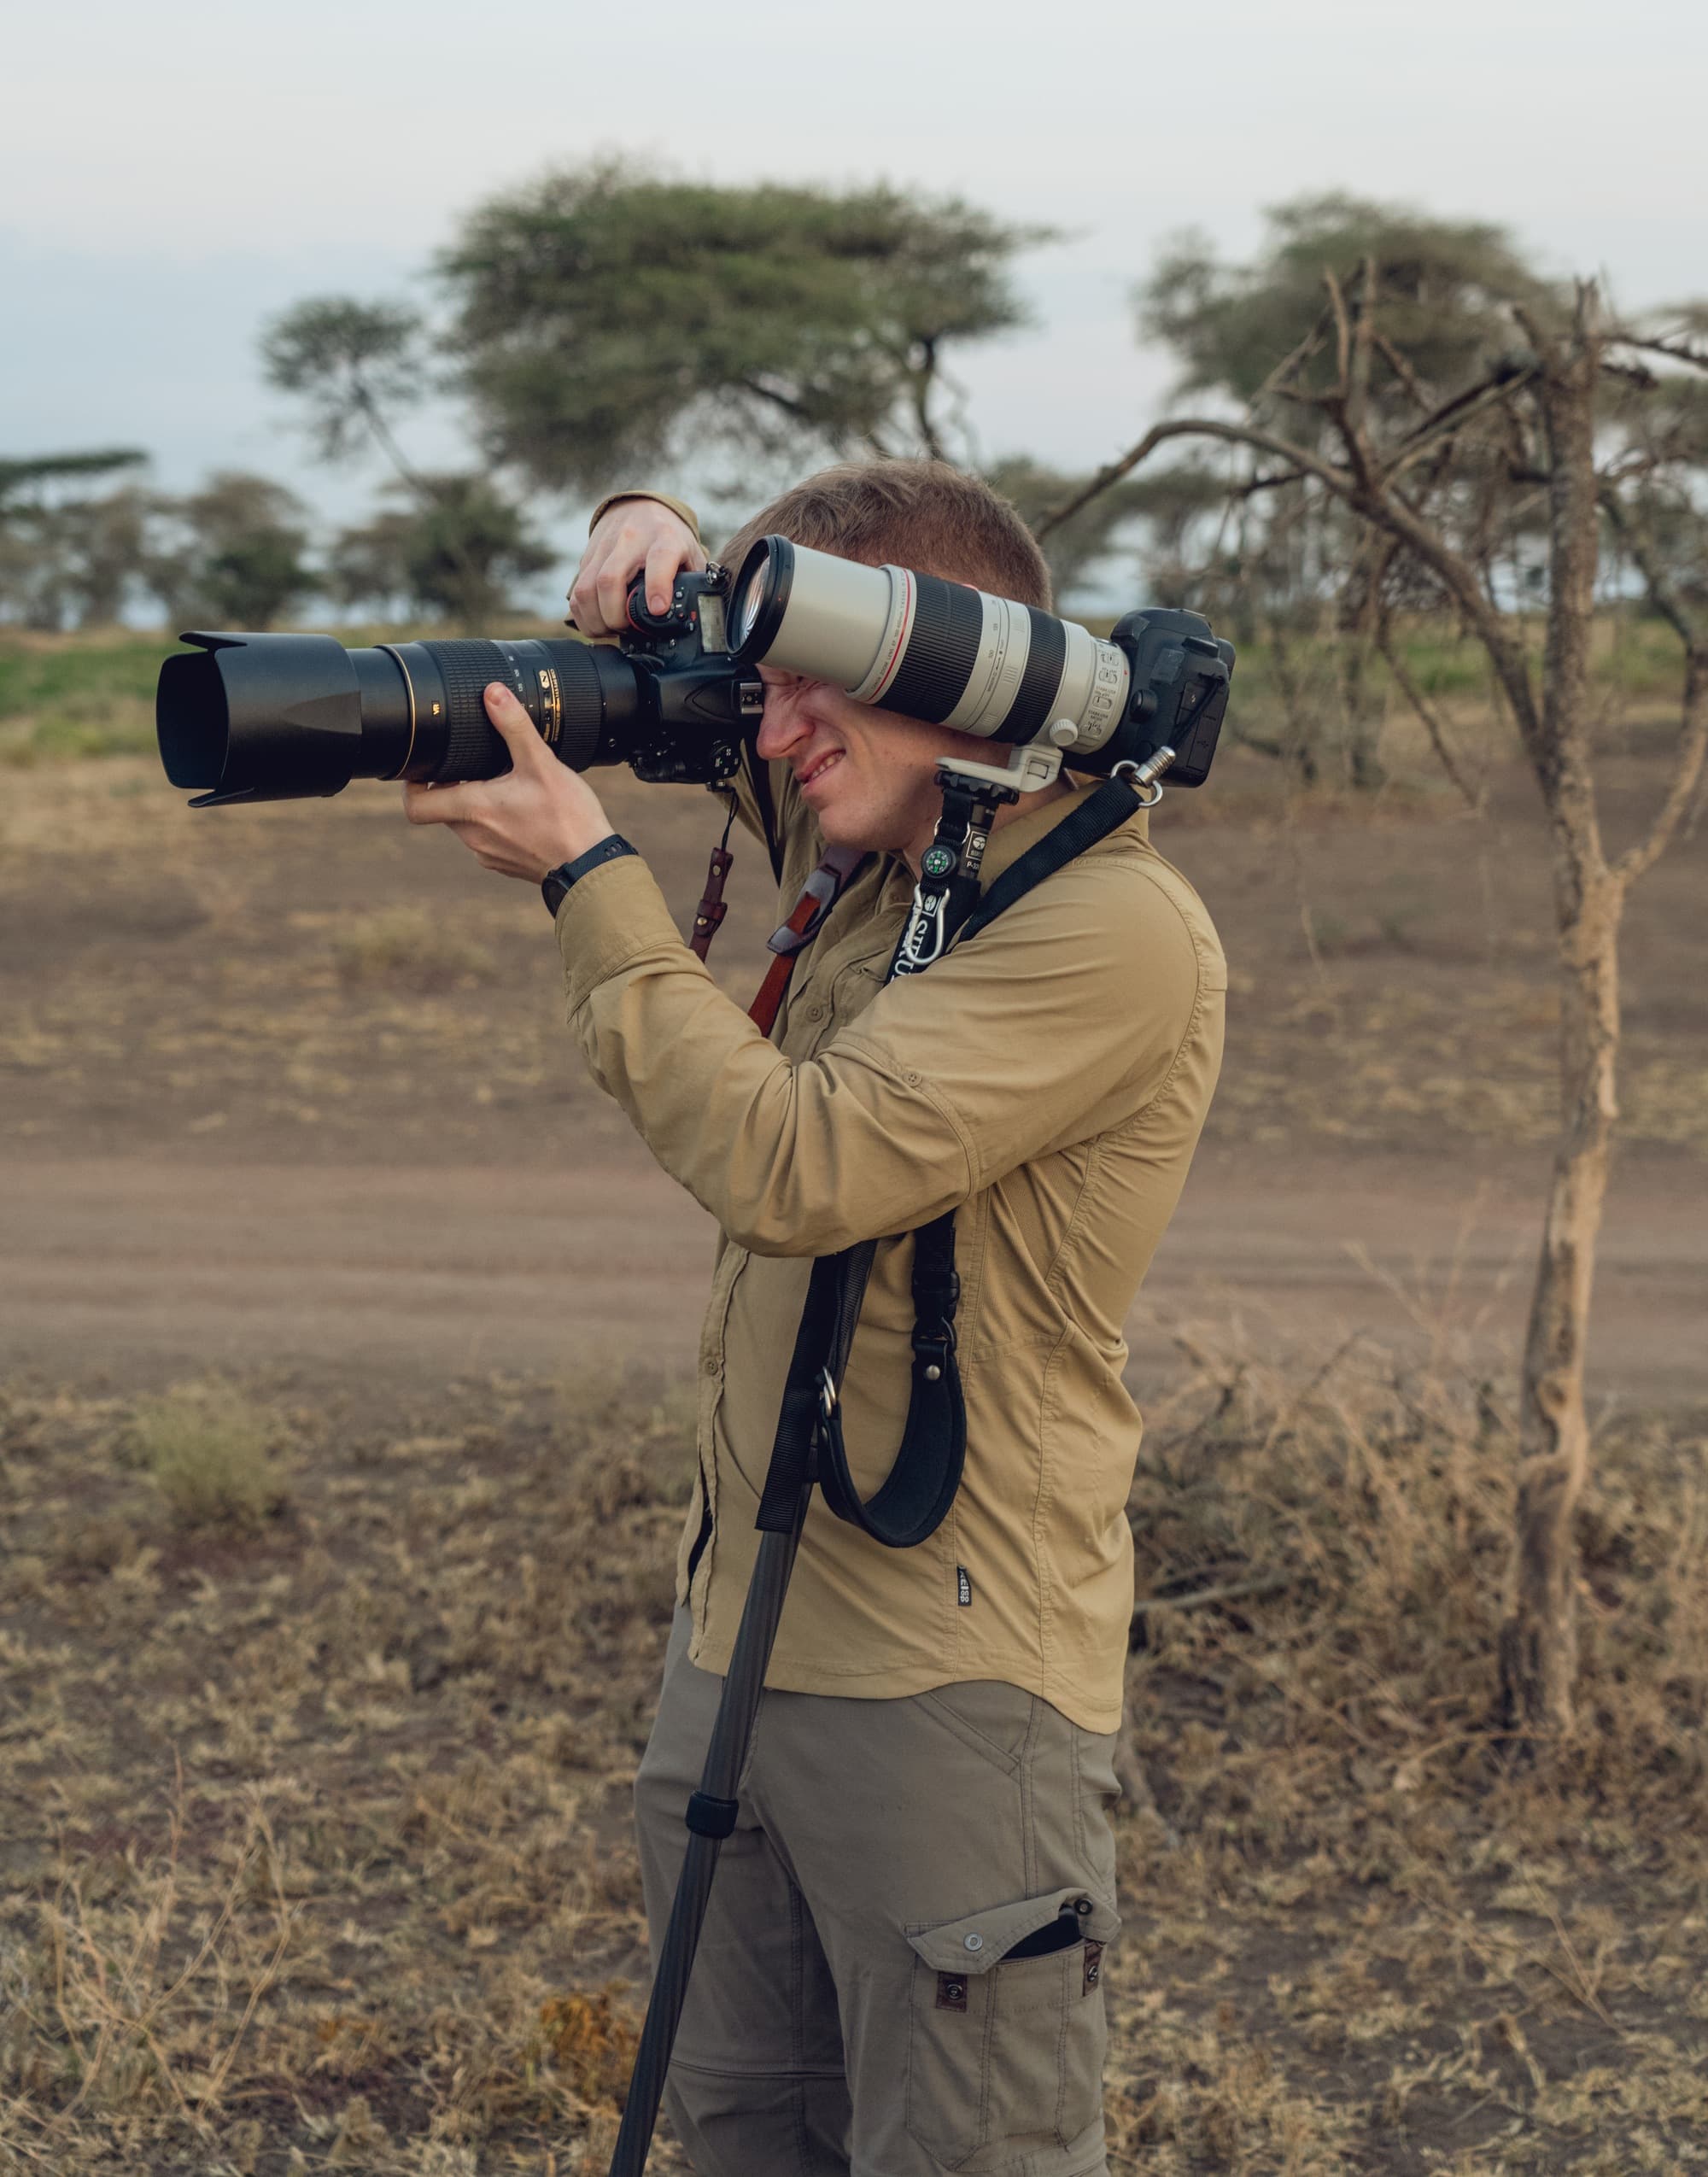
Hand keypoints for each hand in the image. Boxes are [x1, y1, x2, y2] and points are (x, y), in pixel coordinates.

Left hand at [402, 682, 615, 880]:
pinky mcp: (505, 864)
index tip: (425, 768)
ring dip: (479, 806)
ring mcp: (488, 854)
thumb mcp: (541, 763)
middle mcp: (472, 836)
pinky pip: (489, 840)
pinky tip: (526, 814)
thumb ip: (514, 726)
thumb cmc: (567, 818)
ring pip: (468, 824)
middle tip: (478, 766)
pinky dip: (499, 825)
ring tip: (509, 789)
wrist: (592, 866)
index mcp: (472, 809)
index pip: (415, 805)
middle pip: (444, 808)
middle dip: (456, 786)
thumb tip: (493, 693)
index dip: (412, 785)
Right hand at [569, 498, 704, 635]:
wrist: (639, 508)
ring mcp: (604, 548)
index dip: (657, 586)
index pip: (659, 558)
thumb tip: (701, 614)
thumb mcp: (689, 554)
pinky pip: (576, 592)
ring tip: (612, 630)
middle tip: (627, 630)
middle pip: (609, 580)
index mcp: (664, 538)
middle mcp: (630, 540)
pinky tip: (597, 623)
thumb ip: (695, 581)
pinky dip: (583, 615)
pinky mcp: (586, 557)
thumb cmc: (667, 537)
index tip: (658, 610)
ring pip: (586, 589)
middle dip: (615, 616)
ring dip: (596, 620)